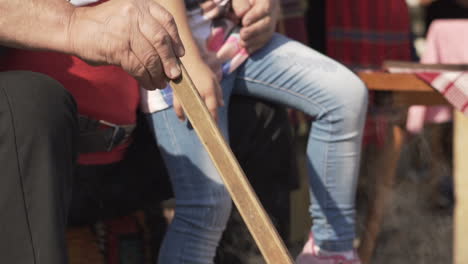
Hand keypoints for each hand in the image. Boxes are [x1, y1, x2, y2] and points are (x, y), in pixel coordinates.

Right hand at [67, 0, 184, 89]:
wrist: (74, 28)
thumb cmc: (105, 26)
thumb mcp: (129, 16)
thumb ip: (148, 29)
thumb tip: (172, 55)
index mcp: (141, 4)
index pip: (167, 21)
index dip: (176, 40)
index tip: (180, 54)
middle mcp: (135, 13)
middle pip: (161, 41)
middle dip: (170, 61)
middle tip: (174, 74)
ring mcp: (126, 30)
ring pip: (151, 57)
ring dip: (158, 74)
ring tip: (161, 83)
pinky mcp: (118, 48)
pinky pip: (138, 67)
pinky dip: (146, 78)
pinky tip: (148, 83)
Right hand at [173, 59, 223, 120]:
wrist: (188, 60)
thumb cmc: (203, 71)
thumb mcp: (214, 80)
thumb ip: (218, 93)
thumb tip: (221, 105)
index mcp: (209, 90)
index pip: (212, 108)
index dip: (214, 118)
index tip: (215, 126)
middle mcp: (198, 92)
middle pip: (201, 112)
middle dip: (202, 122)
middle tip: (203, 129)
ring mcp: (188, 92)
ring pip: (188, 110)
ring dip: (190, 118)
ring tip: (192, 124)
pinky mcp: (178, 92)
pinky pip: (178, 105)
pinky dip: (179, 112)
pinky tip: (182, 118)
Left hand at [238, 0, 279, 53]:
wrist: (248, 4)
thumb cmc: (242, 0)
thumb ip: (240, 3)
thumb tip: (242, 14)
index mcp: (267, 0)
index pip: (265, 8)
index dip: (255, 16)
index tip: (244, 22)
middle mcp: (273, 10)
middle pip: (267, 23)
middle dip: (253, 31)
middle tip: (242, 34)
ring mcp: (272, 21)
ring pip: (268, 34)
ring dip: (254, 41)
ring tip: (242, 43)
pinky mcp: (269, 30)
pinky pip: (266, 40)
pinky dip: (256, 46)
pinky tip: (247, 50)